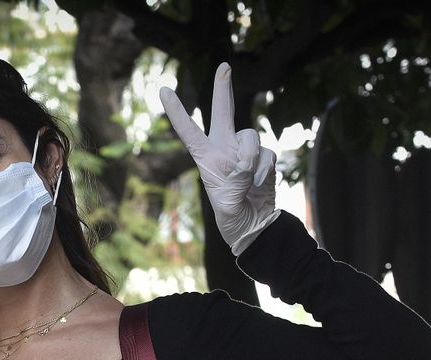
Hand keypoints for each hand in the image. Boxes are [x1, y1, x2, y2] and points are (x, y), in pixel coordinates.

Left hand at [159, 63, 279, 257]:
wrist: (255, 223)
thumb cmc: (232, 216)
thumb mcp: (227, 204)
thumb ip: (236, 181)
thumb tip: (246, 162)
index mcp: (206, 157)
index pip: (188, 131)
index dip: (177, 111)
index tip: (163, 90)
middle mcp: (224, 147)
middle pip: (223, 112)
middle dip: (223, 88)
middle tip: (224, 65)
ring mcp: (244, 149)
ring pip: (250, 137)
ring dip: (251, 159)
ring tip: (248, 181)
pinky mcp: (263, 155)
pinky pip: (267, 153)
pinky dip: (265, 170)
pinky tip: (260, 184)